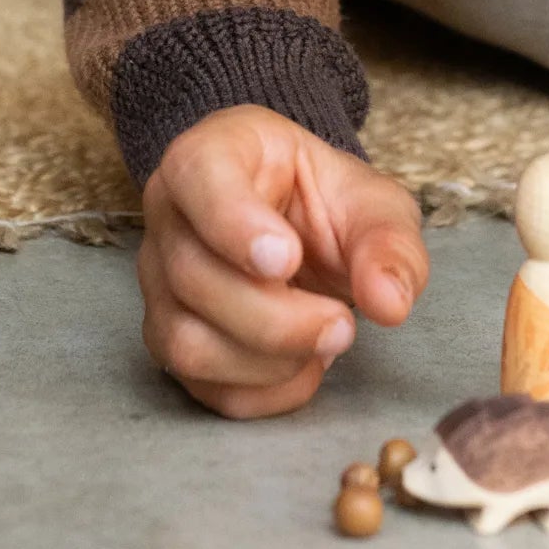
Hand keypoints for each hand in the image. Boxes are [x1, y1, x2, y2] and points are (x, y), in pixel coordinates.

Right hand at [138, 104, 427, 418]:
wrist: (301, 229)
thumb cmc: (322, 202)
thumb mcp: (372, 204)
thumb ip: (388, 243)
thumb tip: (390, 301)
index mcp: (210, 155)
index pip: (197, 176)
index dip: (235, 224)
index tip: (287, 258)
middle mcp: (171, 215)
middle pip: (194, 276)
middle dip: (276, 318)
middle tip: (342, 324)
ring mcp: (159, 281)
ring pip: (186, 340)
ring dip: (268, 362)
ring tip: (326, 342)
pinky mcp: (168, 338)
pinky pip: (201, 386)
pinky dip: (263, 393)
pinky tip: (303, 367)